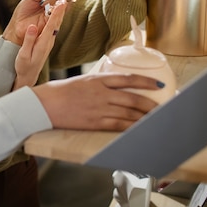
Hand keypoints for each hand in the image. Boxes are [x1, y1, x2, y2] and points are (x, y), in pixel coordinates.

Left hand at [3, 0, 78, 45]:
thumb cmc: (22, 13)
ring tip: (45, 1)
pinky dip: (59, 5)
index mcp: (50, 0)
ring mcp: (55, 14)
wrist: (16, 26)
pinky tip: (59, 2)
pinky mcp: (53, 22)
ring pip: (64, 2)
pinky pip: (59, 11)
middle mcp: (55, 7)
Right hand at [13, 0, 68, 88]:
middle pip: (58, 22)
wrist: (28, 76)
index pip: (52, 25)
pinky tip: (58, 10)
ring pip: (57, 23)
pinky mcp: (48, 40)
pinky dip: (57, 16)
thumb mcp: (24, 55)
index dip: (57, 13)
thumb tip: (32, 26)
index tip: (62, 2)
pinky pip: (54, 26)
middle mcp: (49, 41)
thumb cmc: (24, 66)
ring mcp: (50, 41)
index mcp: (43, 43)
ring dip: (62, 11)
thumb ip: (29, 40)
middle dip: (63, 8)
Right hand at [33, 73, 163, 130]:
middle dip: (150, 104)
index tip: (158, 84)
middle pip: (133, 98)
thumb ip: (99, 83)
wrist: (44, 104)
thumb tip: (115, 87)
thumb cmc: (59, 92)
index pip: (128, 78)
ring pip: (128, 112)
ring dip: (144, 117)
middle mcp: (101, 93)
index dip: (146, 81)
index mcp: (98, 79)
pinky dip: (131, 126)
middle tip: (162, 107)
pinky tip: (139, 128)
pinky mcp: (94, 122)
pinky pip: (118, 125)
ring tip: (155, 119)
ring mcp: (99, 108)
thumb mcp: (82, 80)